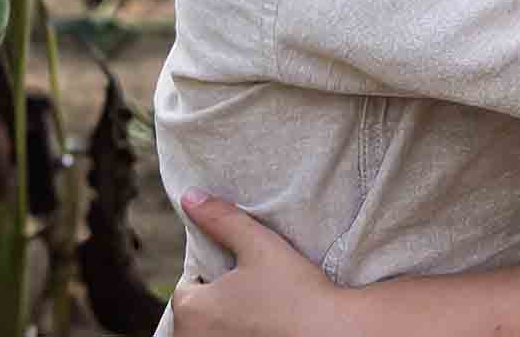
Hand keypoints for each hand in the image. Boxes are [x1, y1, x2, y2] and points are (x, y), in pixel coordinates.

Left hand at [168, 191, 340, 336]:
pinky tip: (263, 328)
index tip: (238, 271)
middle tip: (250, 289)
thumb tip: (189, 197)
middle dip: (215, 300)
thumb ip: (222, 220)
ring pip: (211, 332)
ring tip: (258, 308)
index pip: (186, 288)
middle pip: (197, 313)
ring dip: (224, 322)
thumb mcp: (259, 245)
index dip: (210, 275)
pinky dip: (238, 334)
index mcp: (192, 311)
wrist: (332, 332)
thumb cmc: (294, 291)